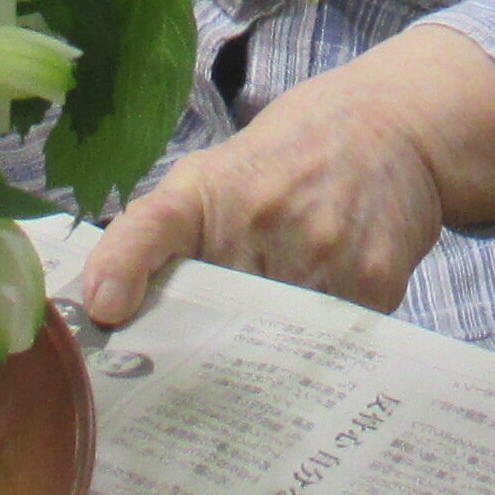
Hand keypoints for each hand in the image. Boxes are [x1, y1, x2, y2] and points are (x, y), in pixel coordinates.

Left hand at [71, 27, 494, 327]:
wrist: (390, 125)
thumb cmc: (289, 157)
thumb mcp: (214, 174)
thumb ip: (161, 236)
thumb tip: (105, 314)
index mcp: (208, 191)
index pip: (151, 227)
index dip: (120, 267)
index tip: (104, 310)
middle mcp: (261, 215)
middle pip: (212, 320)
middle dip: (200, 349)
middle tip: (199, 369)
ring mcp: (320, 249)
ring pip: (274, 346)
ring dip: (267, 358)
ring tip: (271, 340)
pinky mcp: (372, 279)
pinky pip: (331, 345)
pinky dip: (322, 344)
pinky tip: (327, 310)